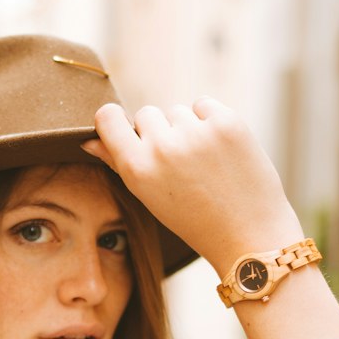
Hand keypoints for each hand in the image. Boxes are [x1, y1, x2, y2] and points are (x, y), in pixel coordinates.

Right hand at [82, 99, 302, 274]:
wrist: (249, 234)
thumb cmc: (195, 220)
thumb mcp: (149, 198)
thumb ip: (119, 164)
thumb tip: (89, 140)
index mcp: (137, 168)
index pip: (107, 117)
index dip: (115, 120)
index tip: (127, 129)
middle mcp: (162, 147)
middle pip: (146, 114)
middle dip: (159, 131)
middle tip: (181, 164)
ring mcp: (196, 132)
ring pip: (178, 111)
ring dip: (188, 127)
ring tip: (205, 163)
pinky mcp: (226, 122)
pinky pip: (204, 105)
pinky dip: (211, 121)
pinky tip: (221, 151)